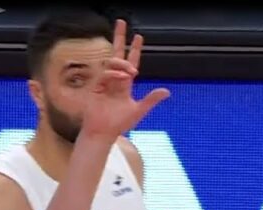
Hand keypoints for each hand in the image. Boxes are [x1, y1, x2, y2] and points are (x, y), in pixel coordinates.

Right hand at [81, 19, 169, 139]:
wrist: (103, 133)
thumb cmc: (118, 125)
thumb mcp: (139, 110)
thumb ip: (151, 100)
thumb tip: (167, 91)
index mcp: (125, 85)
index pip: (131, 63)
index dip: (134, 50)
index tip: (138, 37)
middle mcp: (115, 80)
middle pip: (116, 54)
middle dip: (119, 38)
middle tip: (121, 22)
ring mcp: (104, 82)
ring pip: (112, 63)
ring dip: (122, 63)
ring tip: (131, 71)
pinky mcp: (96, 87)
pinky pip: (106, 73)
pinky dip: (115, 73)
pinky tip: (122, 77)